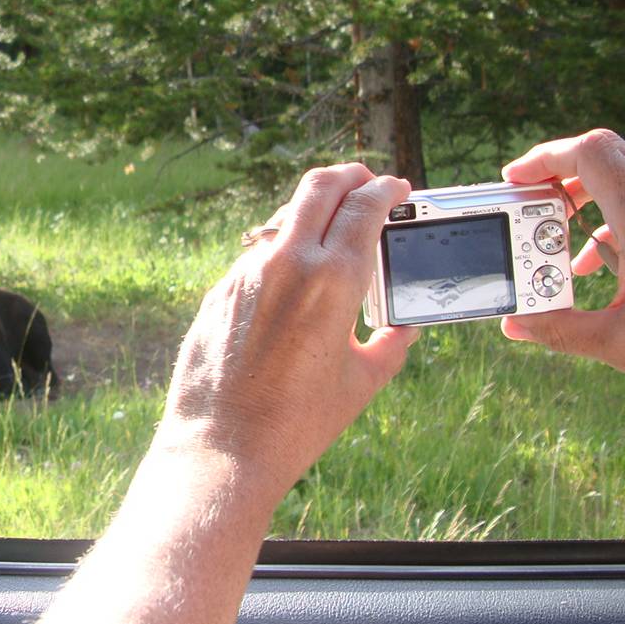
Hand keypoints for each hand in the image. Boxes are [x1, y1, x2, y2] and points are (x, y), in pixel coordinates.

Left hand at [157, 163, 418, 497]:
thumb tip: (405, 328)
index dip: (386, 189)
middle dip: (349, 176)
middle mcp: (288, 263)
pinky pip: (257, 255)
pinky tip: (293, 274)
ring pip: (284, 217)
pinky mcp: (219, 291)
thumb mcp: (362, 383)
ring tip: (331, 226)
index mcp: (334, 279)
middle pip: (320, 186)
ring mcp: (247, 274)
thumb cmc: (297, 422)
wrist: (223, 447)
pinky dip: (282, 250)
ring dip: (312, 211)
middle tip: (366, 181)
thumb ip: (391, 346)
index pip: (365, 205)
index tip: (396, 188)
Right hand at [500, 129, 624, 404]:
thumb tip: (515, 324)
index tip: (517, 180)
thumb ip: (560, 329)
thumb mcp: (622, 345)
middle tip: (533, 202)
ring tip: (561, 241)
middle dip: (563, 175)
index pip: (590, 155)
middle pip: (609, 155)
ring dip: (590, 200)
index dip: (546, 158)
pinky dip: (619, 217)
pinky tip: (603, 262)